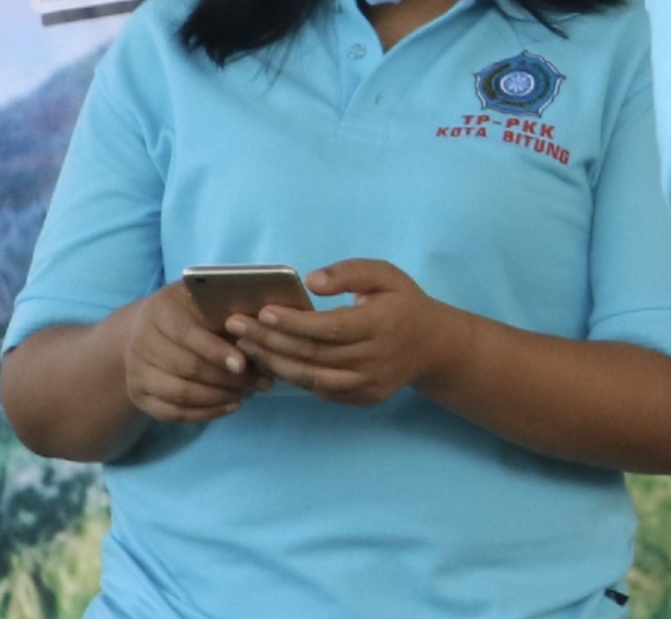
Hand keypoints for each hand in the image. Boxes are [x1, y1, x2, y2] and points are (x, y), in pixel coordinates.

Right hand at [117, 280, 267, 424]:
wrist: (143, 330)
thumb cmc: (188, 311)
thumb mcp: (204, 299)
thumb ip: (229, 310)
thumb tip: (265, 325)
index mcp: (161, 311)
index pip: (187, 334)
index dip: (216, 351)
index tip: (243, 364)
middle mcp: (142, 342)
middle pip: (187, 367)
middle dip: (229, 379)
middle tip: (262, 381)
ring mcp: (137, 372)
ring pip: (181, 393)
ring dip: (220, 397)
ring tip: (250, 392)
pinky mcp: (139, 396)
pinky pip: (173, 412)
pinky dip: (205, 413)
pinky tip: (231, 405)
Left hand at [227, 259, 479, 407]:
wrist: (434, 346)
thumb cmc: (403, 304)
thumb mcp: (386, 275)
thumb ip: (349, 273)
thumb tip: (310, 281)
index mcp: (381, 325)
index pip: (329, 327)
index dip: (293, 322)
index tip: (262, 311)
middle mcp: (375, 359)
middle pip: (312, 354)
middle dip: (269, 340)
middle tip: (236, 327)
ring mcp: (368, 383)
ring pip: (311, 377)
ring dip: (273, 362)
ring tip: (245, 345)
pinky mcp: (362, 398)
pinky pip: (319, 390)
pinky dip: (292, 377)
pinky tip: (271, 361)